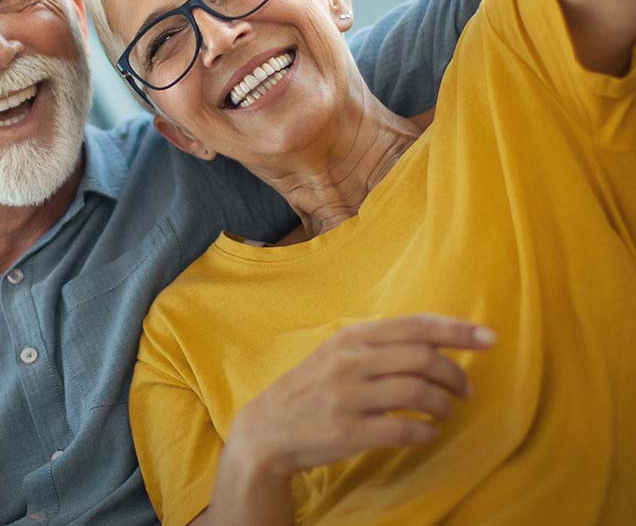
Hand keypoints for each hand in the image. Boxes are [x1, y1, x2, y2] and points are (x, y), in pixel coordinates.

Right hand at [228, 314, 495, 477]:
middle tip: (466, 389)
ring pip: (417, 392)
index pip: (415, 326)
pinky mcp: (349, 431)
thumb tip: (436, 341)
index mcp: (352, 337)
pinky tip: (427, 432)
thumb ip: (380, 345)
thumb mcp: (339, 353)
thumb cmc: (313, 388)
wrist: (269, 427)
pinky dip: (426, 431)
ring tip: (445, 411)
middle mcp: (350, 361)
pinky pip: (405, 429)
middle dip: (455, 374)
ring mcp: (348, 396)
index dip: (457, 330)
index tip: (490, 338)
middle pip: (422, 358)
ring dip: (443, 404)